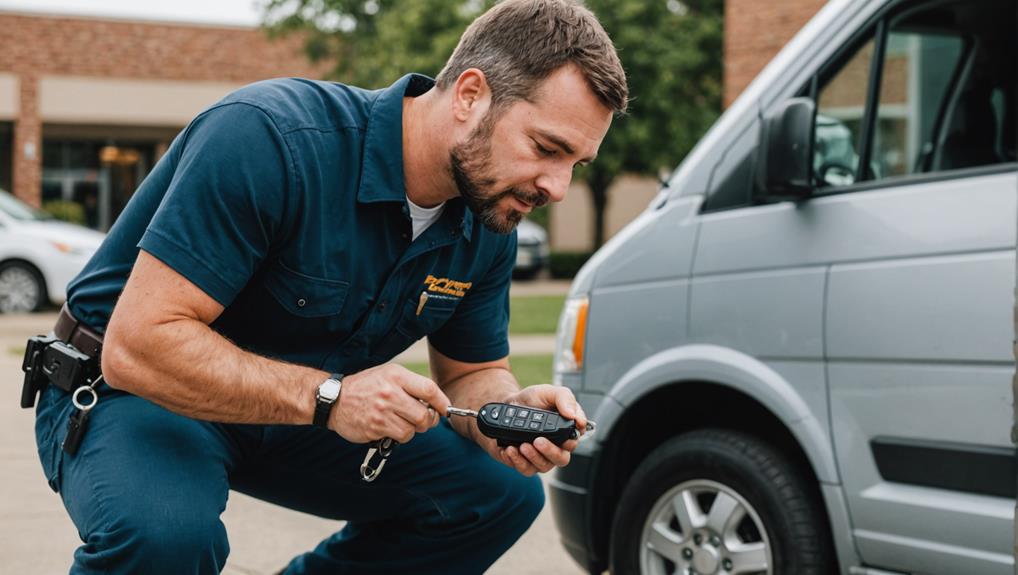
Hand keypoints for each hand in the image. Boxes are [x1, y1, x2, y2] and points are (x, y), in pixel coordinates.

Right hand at [329, 364, 449, 443]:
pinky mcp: (375, 428)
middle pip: (424, 415)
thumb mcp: (388, 374)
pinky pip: (400, 437)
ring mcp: (382, 412)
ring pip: (413, 430)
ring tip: (402, 421)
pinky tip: (391, 427)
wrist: (334, 399)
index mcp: (396, 376)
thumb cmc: (366, 386)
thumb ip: (411, 385)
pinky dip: (400, 435)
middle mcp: (390, 393)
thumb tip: (436, 402)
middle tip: (424, 419)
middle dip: (428, 420)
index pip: (429, 390)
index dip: (442, 402)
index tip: (444, 409)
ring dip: (412, 429)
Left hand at [485, 384, 588, 475]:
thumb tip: (573, 415)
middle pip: (561, 459)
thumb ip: (564, 398)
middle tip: (538, 441)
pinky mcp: (524, 462)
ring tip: (522, 445)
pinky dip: (517, 461)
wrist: (507, 404)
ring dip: (532, 457)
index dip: (570, 441)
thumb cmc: (531, 400)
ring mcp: (540, 456)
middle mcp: (555, 446)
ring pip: (543, 466)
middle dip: (550, 452)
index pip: (574, 441)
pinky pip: (525, 469)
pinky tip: (510, 450)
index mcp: (564, 431)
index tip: (563, 436)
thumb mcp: (548, 392)